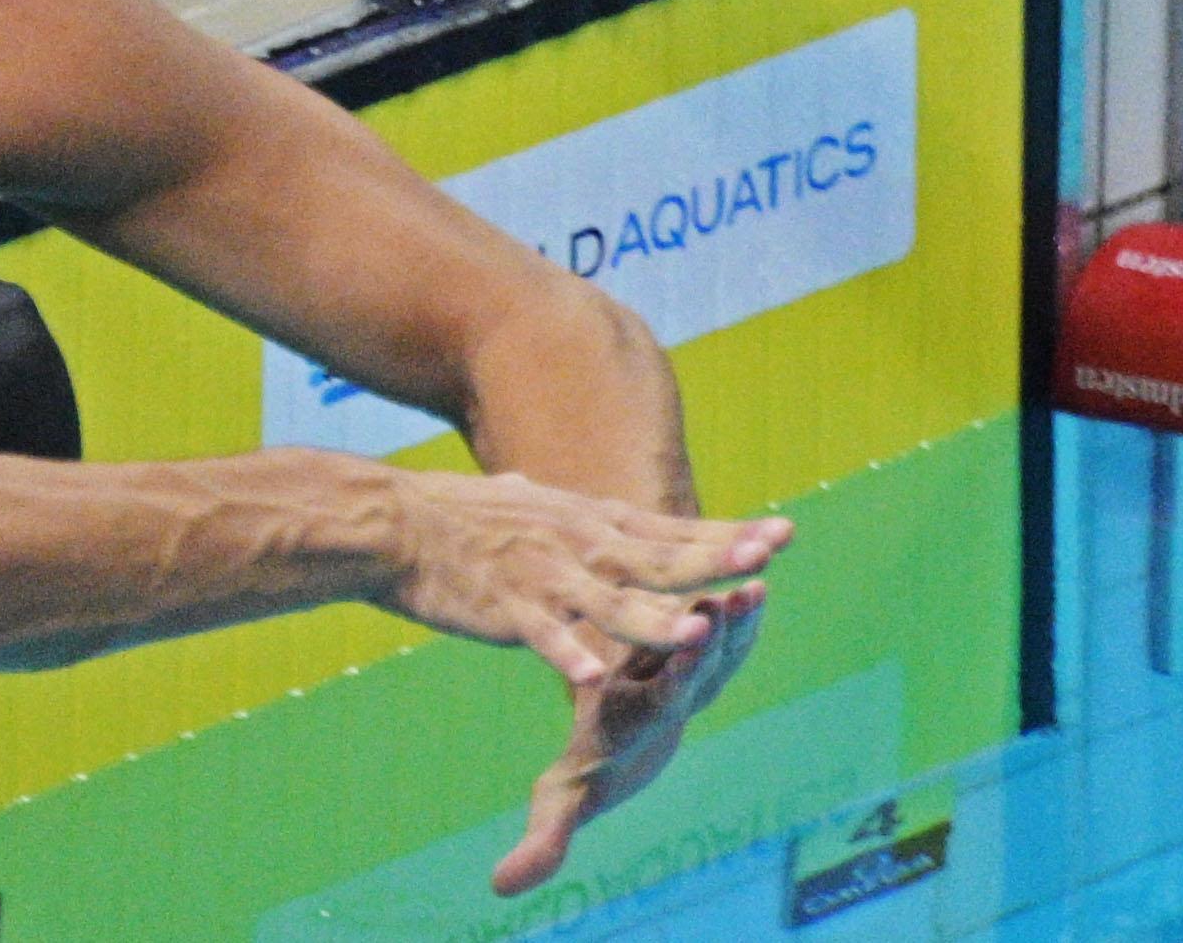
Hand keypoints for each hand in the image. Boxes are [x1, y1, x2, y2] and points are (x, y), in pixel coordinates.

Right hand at [352, 464, 789, 896]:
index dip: (730, 535)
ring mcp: (546, 578)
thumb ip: (584, 519)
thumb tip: (609, 513)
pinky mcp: (506, 609)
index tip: (784, 535)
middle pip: (661, 558)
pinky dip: (565, 654)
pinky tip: (587, 677)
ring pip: (612, 602)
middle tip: (767, 559)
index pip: (676, 532)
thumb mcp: (545, 506)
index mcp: (596, 525)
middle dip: (716, 561)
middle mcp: (583, 546)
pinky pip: (542, 636)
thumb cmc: (469, 517)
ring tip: (698, 631)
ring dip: (656, 619)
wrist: (398, 523)